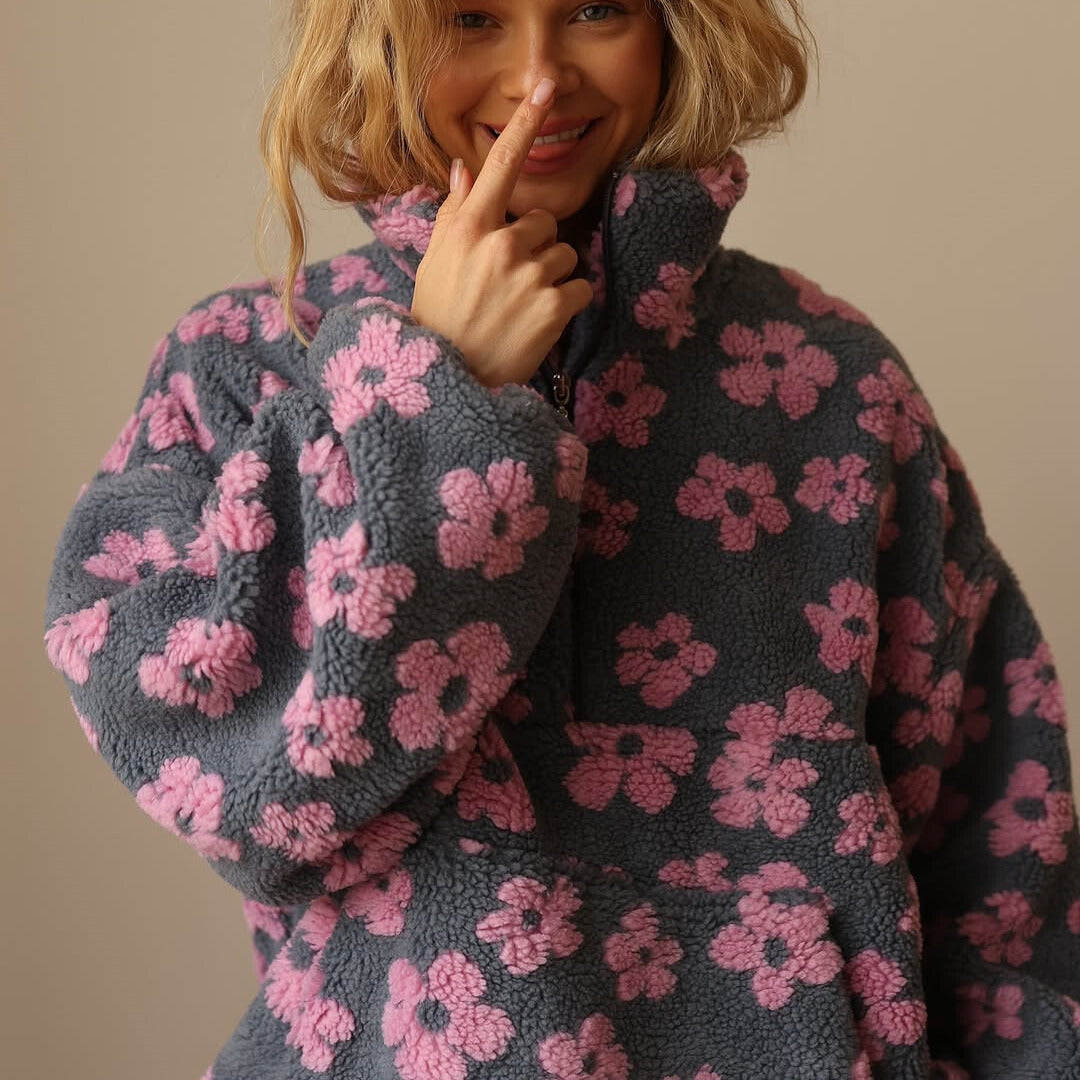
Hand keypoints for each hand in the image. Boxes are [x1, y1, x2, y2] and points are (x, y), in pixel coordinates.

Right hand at [410, 78, 595, 388]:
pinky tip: (539, 322)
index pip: (501, 166)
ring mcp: (530, 276)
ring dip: (552, 275)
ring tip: (523, 305)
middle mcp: (501, 245)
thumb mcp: (436, 262)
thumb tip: (466, 169)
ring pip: (566, 254)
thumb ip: (456, 213)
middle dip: (536, 246)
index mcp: (469, 228)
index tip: (548, 88)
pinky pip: (579, 286)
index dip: (526, 124)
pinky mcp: (555, 307)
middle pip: (545, 222)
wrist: (451, 379)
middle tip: (510, 282)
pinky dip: (567, 303)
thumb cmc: (440, 319)